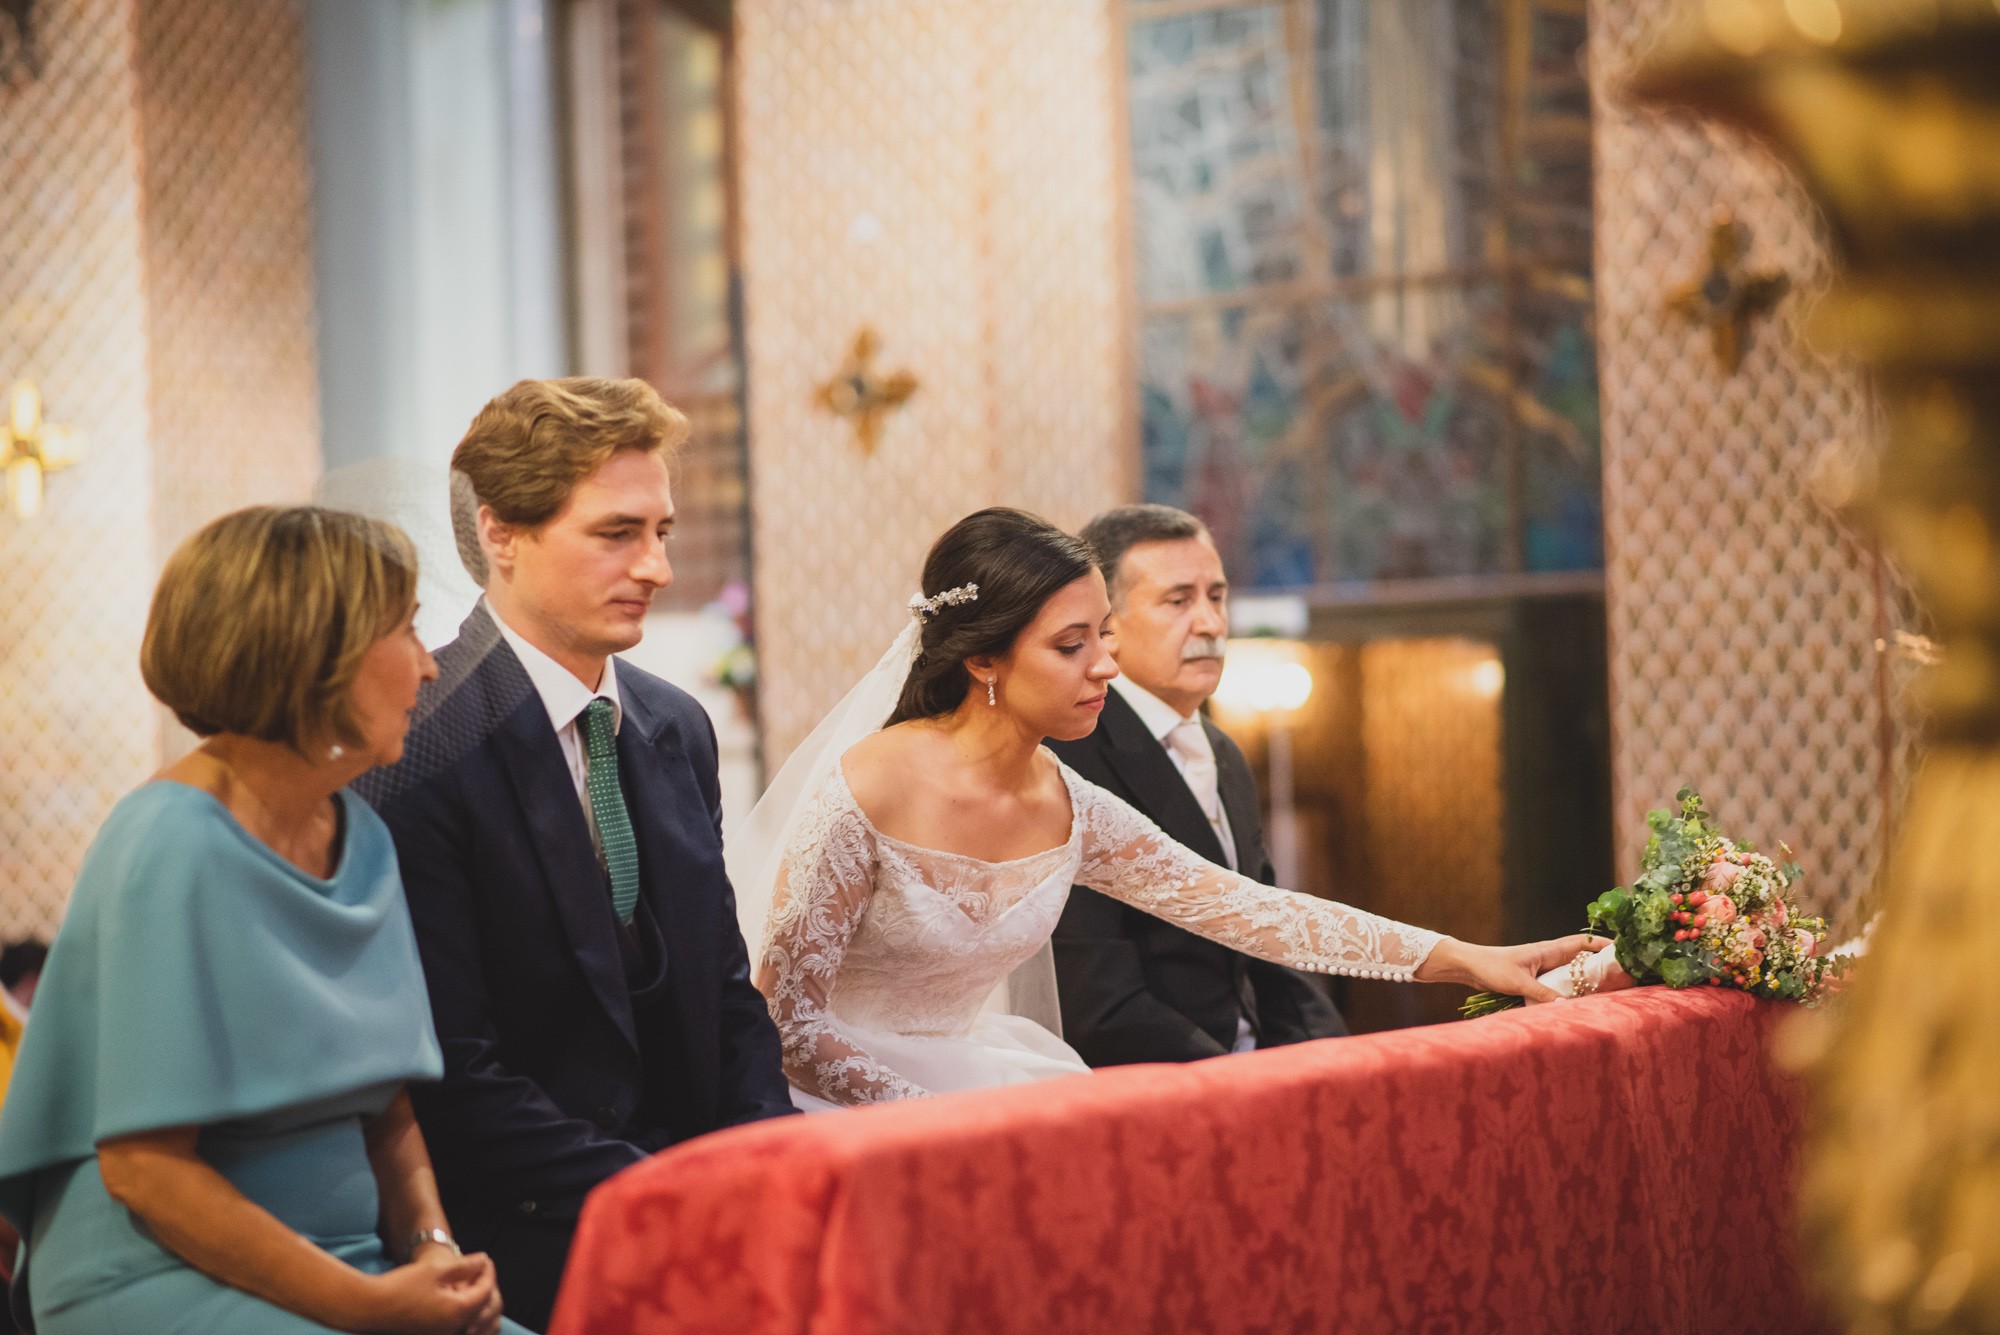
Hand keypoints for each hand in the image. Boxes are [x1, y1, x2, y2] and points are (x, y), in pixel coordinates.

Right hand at [361, 1246, 503, 1334]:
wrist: (370, 1307)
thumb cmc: (402, 1286)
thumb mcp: (436, 1270)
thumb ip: (465, 1266)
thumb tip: (484, 1261)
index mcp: (458, 1312)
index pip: (486, 1292)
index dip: (488, 1273)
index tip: (484, 1259)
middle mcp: (453, 1328)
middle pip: (482, 1308)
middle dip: (484, 1287)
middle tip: (478, 1269)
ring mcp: (441, 1334)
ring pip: (471, 1319)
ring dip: (474, 1300)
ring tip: (467, 1281)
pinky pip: (456, 1325)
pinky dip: (462, 1311)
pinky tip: (452, 1296)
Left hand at [1414, 934, 1606, 1003]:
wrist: (1468, 967)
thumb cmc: (1491, 968)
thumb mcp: (1518, 983)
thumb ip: (1542, 995)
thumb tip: (1567, 1006)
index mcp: (1547, 950)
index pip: (1580, 943)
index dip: (1601, 945)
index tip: (1621, 950)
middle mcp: (1547, 957)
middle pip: (1580, 959)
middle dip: (1599, 966)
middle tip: (1621, 976)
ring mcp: (1541, 969)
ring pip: (1570, 973)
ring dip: (1584, 980)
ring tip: (1606, 991)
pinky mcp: (1534, 980)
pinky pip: (1558, 984)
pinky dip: (1569, 991)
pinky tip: (1577, 1002)